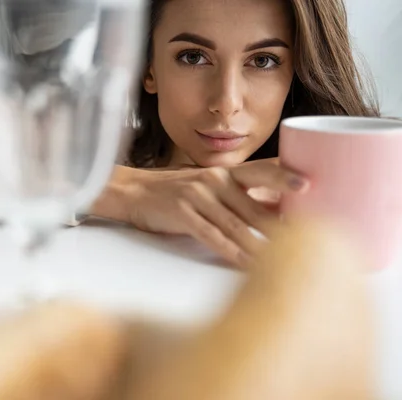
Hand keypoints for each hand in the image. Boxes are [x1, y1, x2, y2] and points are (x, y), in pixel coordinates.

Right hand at [118, 159, 308, 266]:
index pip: (261, 172)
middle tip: (307, 236)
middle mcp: (214, 181)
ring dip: (259, 245)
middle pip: (253, 204)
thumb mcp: (209, 187)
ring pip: (236, 225)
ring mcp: (198, 197)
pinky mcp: (182, 214)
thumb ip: (240, 197)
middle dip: (280, 223)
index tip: (310, 185)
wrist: (134, 191)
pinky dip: (231, 252)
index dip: (284, 177)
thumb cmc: (176, 192)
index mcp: (225, 173)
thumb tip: (279, 212)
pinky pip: (212, 236)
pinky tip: (247, 263)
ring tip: (283, 260)